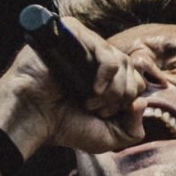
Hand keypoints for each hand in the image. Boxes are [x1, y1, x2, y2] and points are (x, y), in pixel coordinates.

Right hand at [0, 14, 157, 156]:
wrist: (32, 117)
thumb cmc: (65, 126)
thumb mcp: (109, 138)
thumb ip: (134, 130)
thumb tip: (143, 103)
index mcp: (106, 77)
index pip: (137, 80)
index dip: (129, 101)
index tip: (106, 115)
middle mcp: (97, 59)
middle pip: (133, 70)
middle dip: (121, 96)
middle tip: (96, 110)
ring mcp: (84, 45)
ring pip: (121, 61)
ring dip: (112, 89)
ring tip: (89, 102)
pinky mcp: (71, 36)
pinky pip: (103, 47)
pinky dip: (106, 72)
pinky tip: (92, 89)